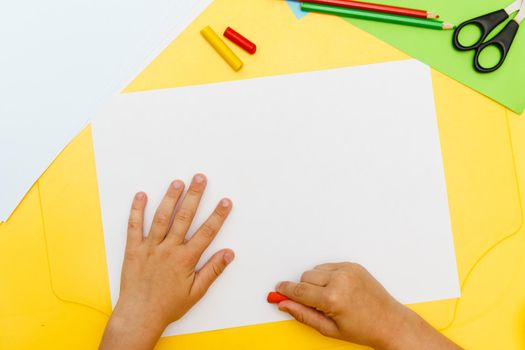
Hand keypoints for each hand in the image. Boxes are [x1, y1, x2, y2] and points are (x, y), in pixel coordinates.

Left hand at [100, 174, 233, 349]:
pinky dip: (137, 210)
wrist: (139, 315)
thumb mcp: (196, 292)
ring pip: (161, 217)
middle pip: (184, 217)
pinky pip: (134, 226)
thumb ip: (212, 270)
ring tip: (177, 182)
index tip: (225, 202)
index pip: (206, 232)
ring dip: (170, 198)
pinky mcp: (133, 249)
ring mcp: (150, 247)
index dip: (217, 215)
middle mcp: (169, 249)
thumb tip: (228, 254)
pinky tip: (141, 195)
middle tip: (200, 178)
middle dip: (194, 196)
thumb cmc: (168, 305)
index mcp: (185, 259)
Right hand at [276, 262, 460, 349]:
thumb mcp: (329, 329)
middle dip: (304, 290)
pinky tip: (338, 289)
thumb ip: (302, 315)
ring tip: (329, 297)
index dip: (285, 291)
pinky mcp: (353, 265)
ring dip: (316, 282)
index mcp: (333, 298)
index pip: (299, 290)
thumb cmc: (364, 329)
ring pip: (315, 270)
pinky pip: (329, 266)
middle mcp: (340, 280)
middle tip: (314, 303)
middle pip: (305, 277)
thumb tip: (285, 304)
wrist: (390, 323)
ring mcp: (348, 270)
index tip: (278, 290)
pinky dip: (327, 276)